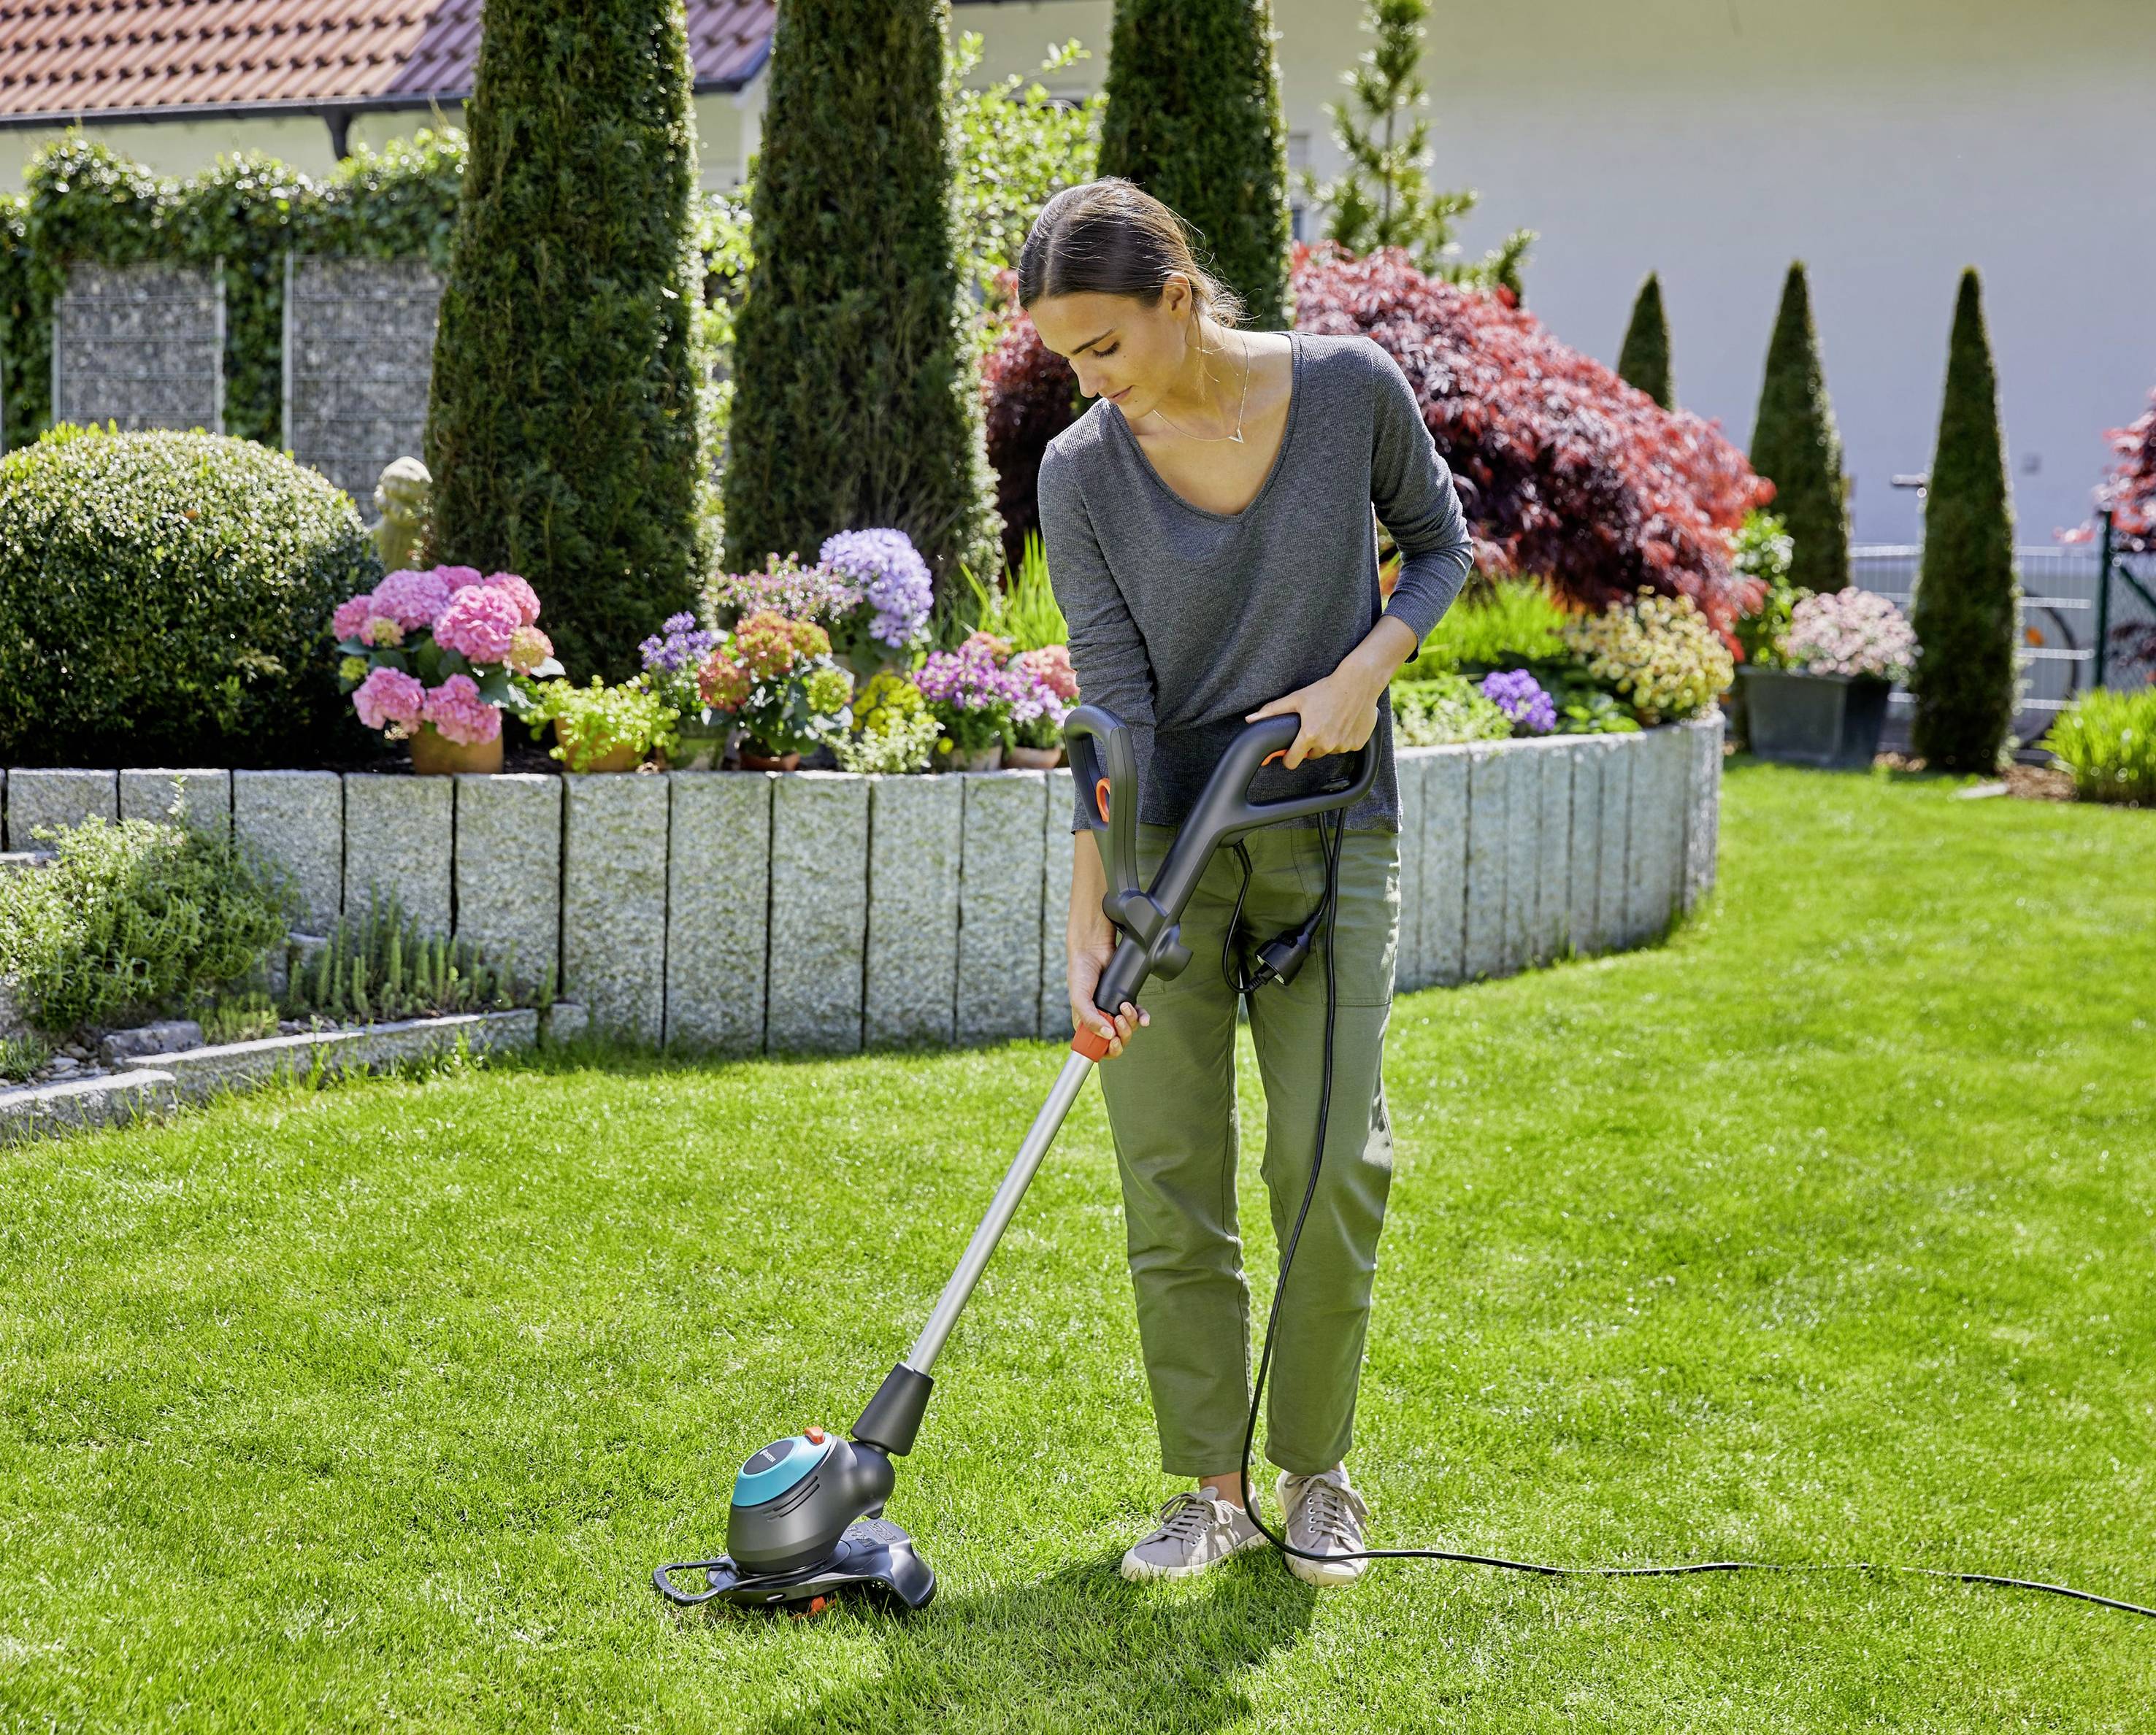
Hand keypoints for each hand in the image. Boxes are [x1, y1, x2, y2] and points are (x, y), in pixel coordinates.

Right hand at [1068, 929, 1148, 1057]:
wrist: (1094, 950)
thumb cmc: (1080, 973)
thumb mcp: (1079, 999)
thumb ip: (1090, 1019)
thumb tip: (1107, 1035)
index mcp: (1086, 1023)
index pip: (1099, 1047)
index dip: (1108, 1050)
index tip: (1113, 1042)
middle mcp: (1101, 1019)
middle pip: (1117, 1040)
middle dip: (1122, 1034)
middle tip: (1119, 1020)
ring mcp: (1114, 1010)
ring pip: (1129, 1028)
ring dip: (1131, 1022)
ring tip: (1125, 1007)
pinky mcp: (1126, 999)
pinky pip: (1138, 1015)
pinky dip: (1142, 1017)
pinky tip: (1143, 1017)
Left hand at [1245, 663, 1384, 770]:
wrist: (1358, 683)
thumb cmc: (1327, 689)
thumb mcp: (1296, 699)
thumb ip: (1272, 711)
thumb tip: (1251, 720)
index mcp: (1309, 735)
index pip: (1292, 762)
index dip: (1289, 757)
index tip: (1291, 751)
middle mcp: (1327, 744)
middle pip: (1311, 755)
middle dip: (1310, 745)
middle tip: (1314, 725)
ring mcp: (1343, 746)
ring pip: (1329, 751)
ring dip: (1327, 741)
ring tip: (1330, 721)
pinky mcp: (1357, 744)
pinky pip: (1346, 747)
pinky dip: (1344, 738)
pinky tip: (1344, 723)